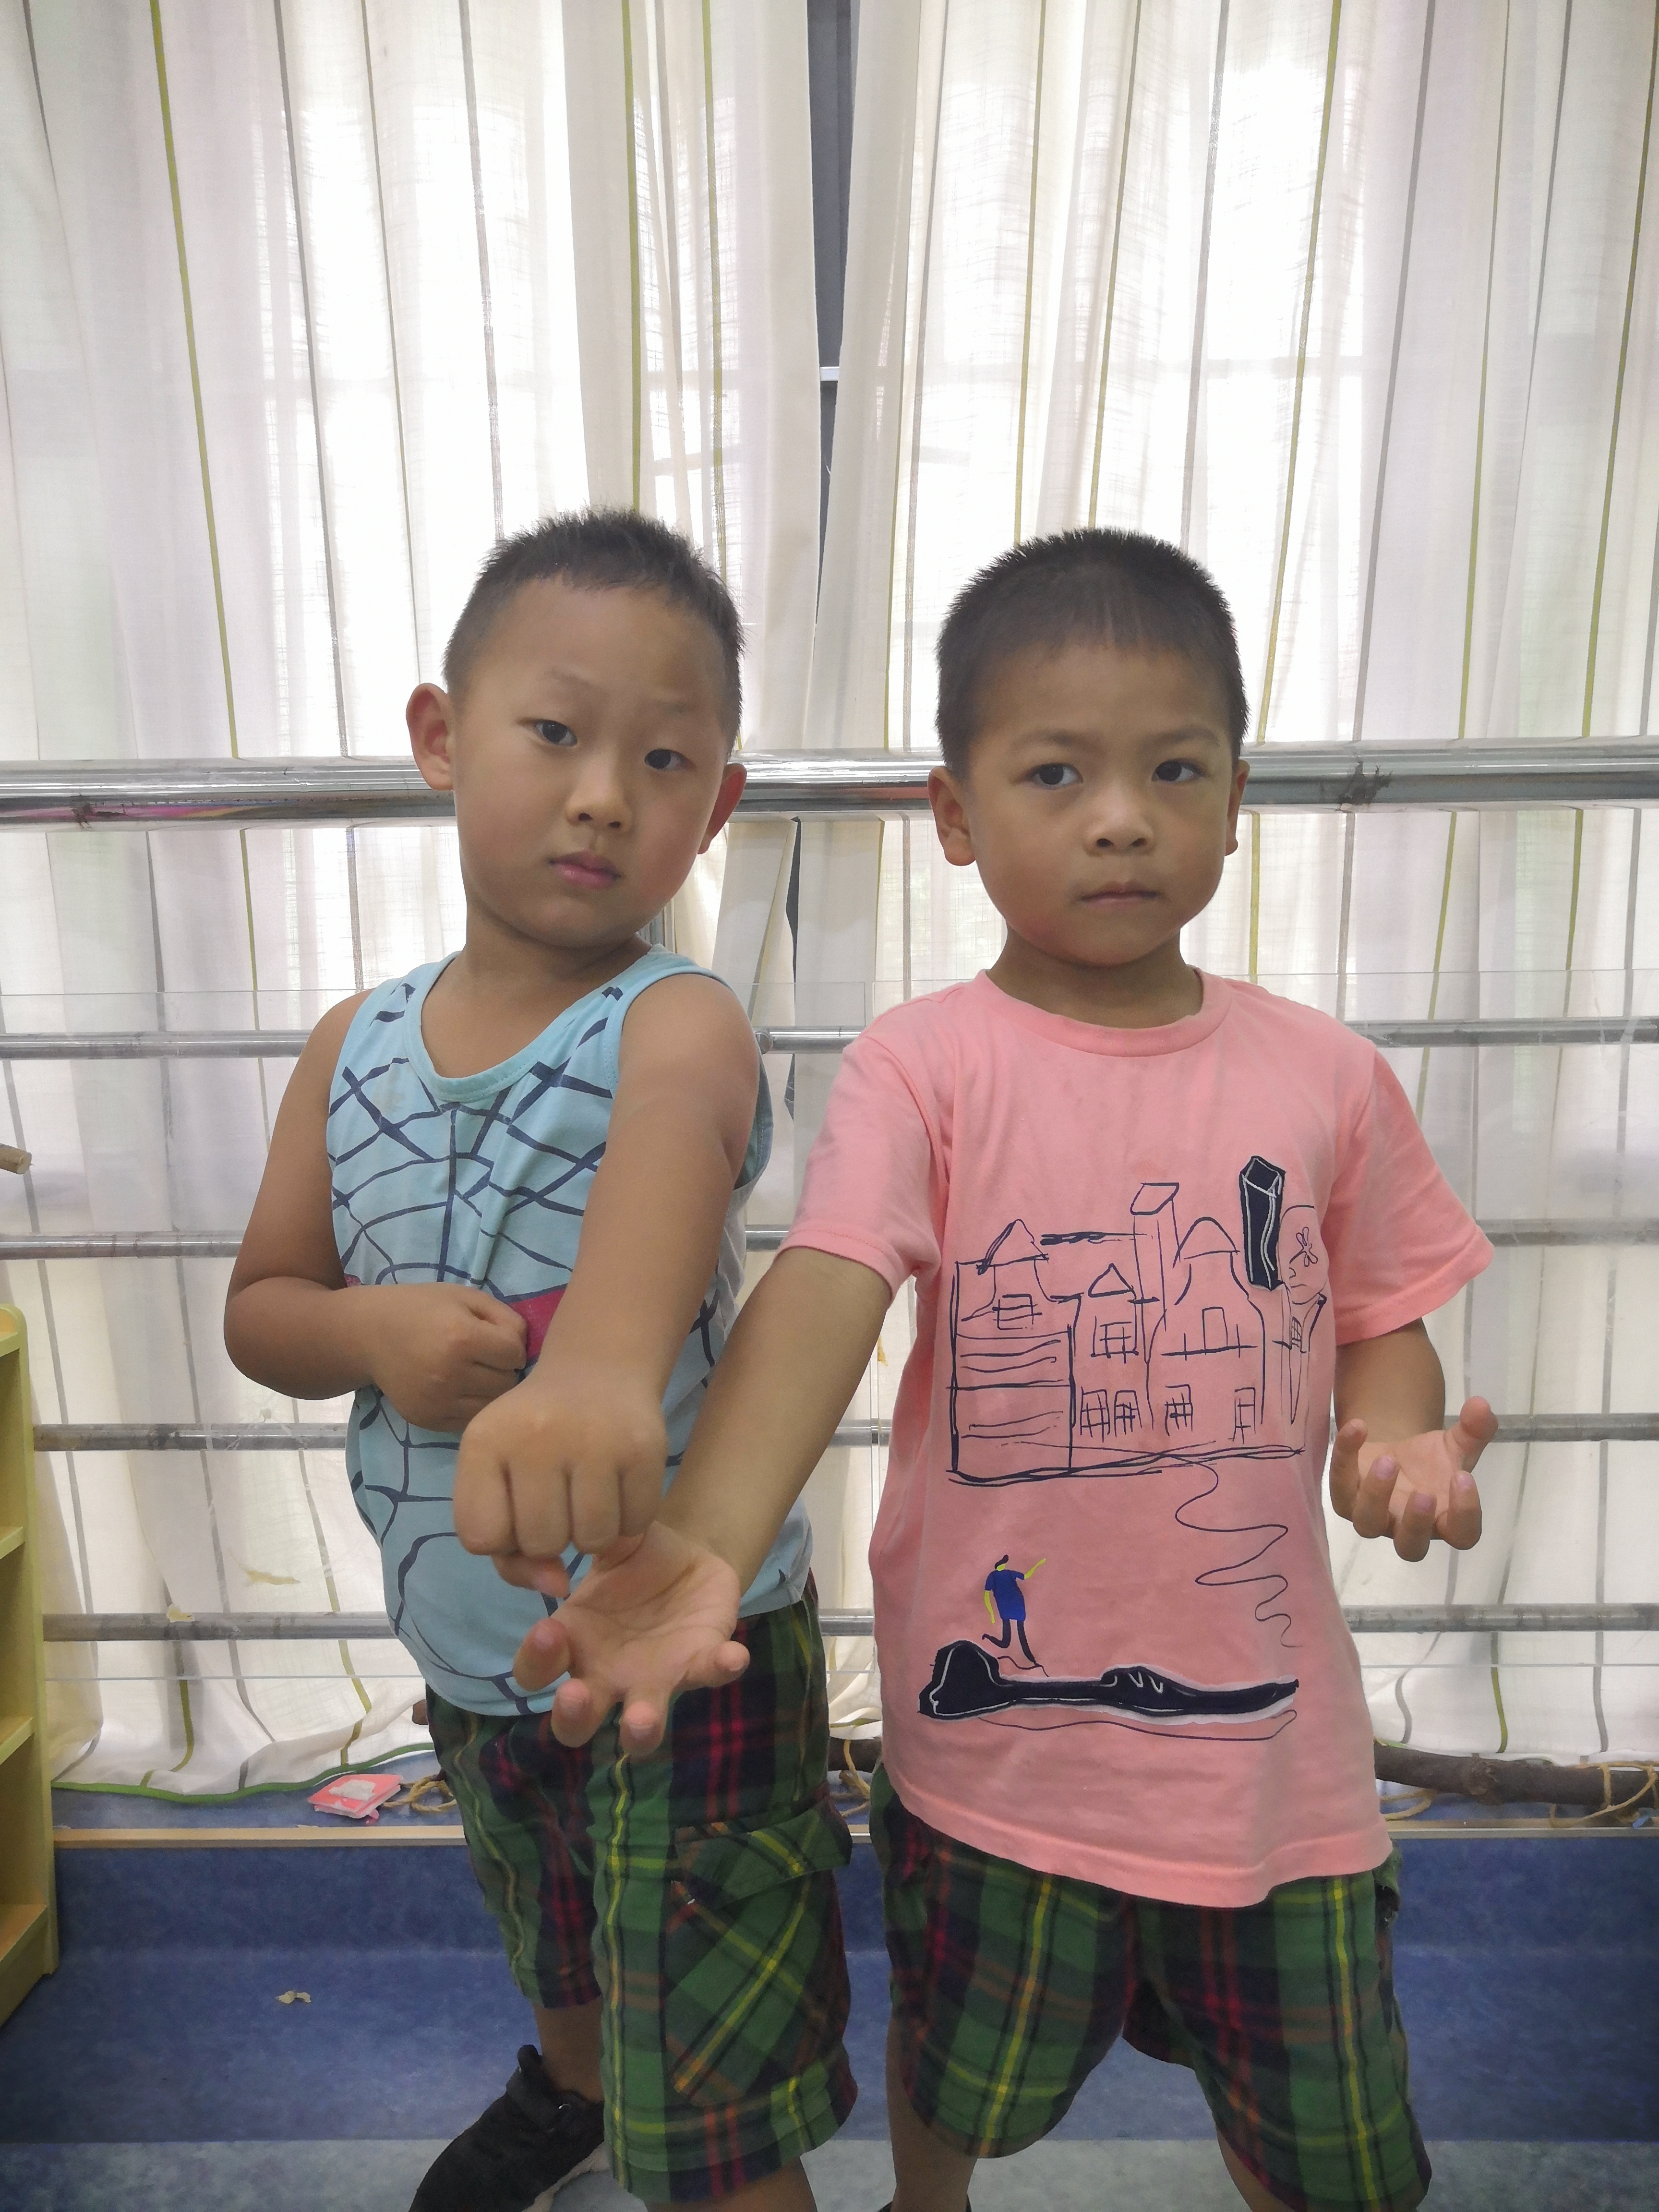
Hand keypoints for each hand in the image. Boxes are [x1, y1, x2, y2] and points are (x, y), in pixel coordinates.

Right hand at [353, 1284, 525, 1431]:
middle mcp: (449, 1375)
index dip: (512, 1344)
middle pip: (507, 1383)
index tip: (497, 1338)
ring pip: (492, 1406)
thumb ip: (505, 1317)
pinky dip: (473, 1406)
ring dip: (492, 1390)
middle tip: (487, 1357)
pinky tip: (460, 1388)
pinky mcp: (428, 1420)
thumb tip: (527, 1348)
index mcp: (461, 1338)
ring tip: (476, 1373)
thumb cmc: (423, 1309)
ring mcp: (437, 1402)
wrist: (370, 1334)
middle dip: (504, 1369)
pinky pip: (470, 1420)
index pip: (515, 1354)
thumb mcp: (466, 1298)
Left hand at [453, 1367, 667, 1598]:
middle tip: (561, 1499)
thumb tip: (558, 1587)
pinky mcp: (643, 1447)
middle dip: (552, 1536)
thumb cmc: (538, 1437)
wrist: (597, 1371)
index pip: (480, 1537)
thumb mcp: (501, 1478)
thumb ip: (510, 1550)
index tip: (517, 1510)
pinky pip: (636, 1524)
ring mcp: (594, 1440)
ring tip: (589, 1495)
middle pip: (540, 1542)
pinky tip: (620, 1486)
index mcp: (484, 1442)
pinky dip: (629, 1519)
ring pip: (591, 1541)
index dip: (503, 1539)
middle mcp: (536, 1436)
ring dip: (593, 1533)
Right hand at [509, 1521, 746, 1751]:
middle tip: (577, 1695)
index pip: (535, 1670)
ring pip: (640, 1727)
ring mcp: (652, 1680)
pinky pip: (709, 1673)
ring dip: (640, 1727)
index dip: (536, 1659)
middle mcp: (605, 1674)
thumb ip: (588, 1536)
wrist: (688, 1554)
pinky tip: (733, 1654)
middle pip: (575, 1721)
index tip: (549, 1631)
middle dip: (572, 1716)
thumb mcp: (608, 1541)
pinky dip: (720, 1667)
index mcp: (572, 1641)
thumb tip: (572, 1524)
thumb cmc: (633, 1555)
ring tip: (640, 1720)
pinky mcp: (698, 1664)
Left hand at [1330, 1396, 1496, 1559]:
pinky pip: (1340, 1482)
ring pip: (1367, 1524)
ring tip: (1389, 1460)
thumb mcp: (1455, 1445)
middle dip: (1416, 1523)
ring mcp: (1372, 1517)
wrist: (1393, 1452)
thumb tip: (1482, 1404)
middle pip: (1410, 1548)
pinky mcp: (1345, 1497)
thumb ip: (1474, 1430)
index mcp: (1443, 1521)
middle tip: (1422, 1493)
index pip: (1462, 1535)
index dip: (1466, 1513)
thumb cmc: (1430, 1462)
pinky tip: (1358, 1427)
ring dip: (1377, 1494)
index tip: (1462, 1476)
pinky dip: (1345, 1454)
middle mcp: (1406, 1528)